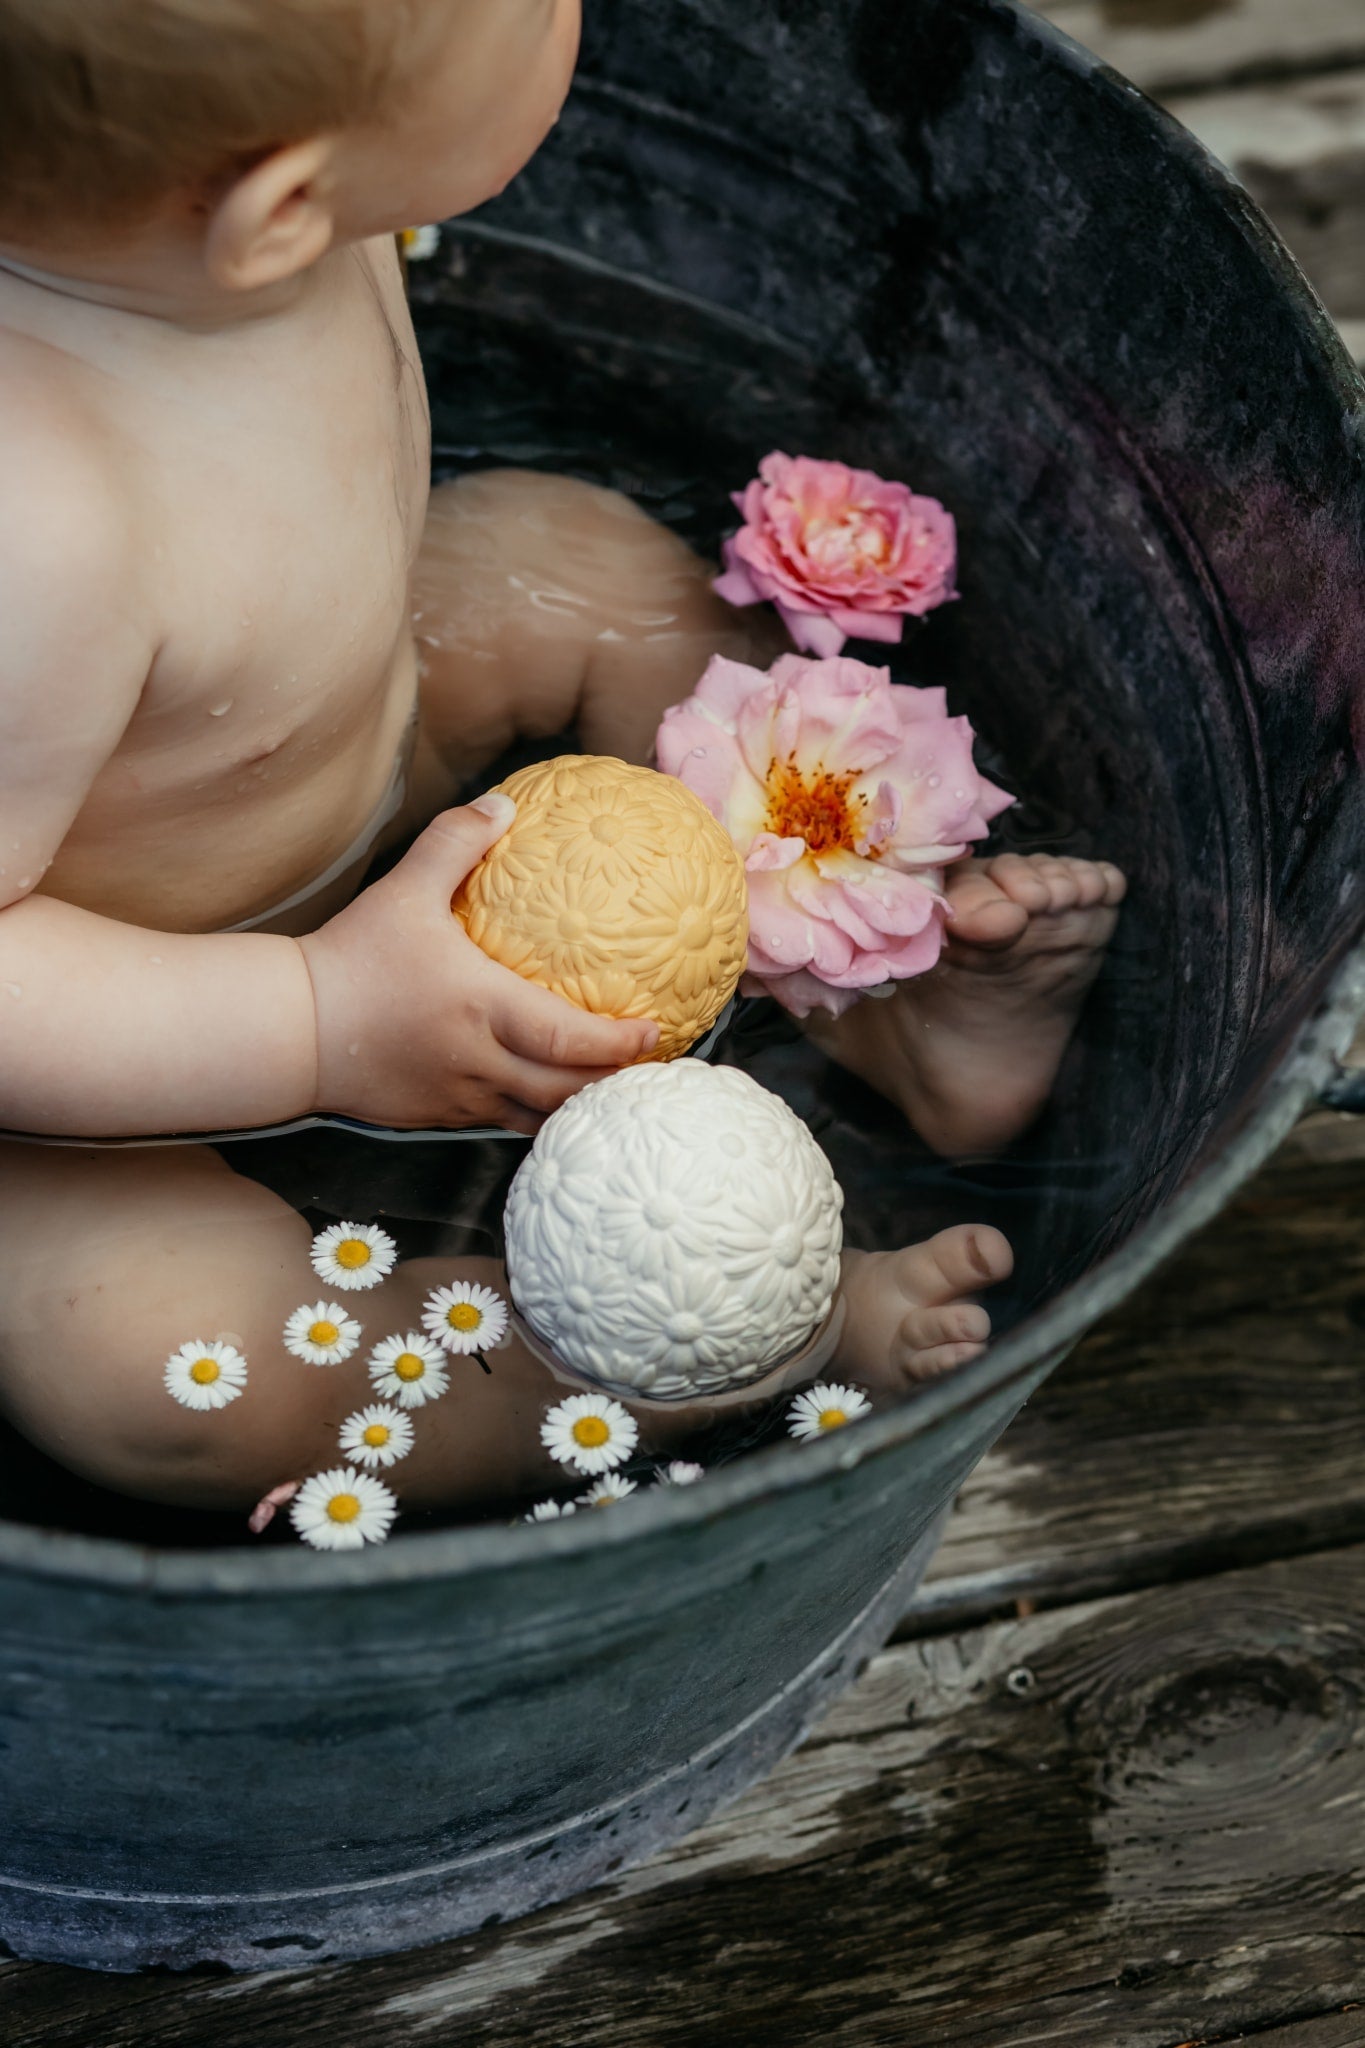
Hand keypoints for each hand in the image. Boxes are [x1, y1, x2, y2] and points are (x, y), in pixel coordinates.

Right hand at [298, 795, 658, 1133]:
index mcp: (482, 1009)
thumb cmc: (352, 957)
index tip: (654, 1031)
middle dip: (613, 1083)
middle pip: (565, 1091)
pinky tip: (548, 1099)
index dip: (618, 1043)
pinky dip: (533, 1114)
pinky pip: (499, 1121)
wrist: (292, 1027)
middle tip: (647, 1065)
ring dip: (577, 1105)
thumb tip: (503, 804)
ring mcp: (458, 1097)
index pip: (569, 1039)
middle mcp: (478, 1061)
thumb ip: (455, 842)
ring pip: (536, 1116)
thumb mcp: (404, 891)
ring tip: (610, 1089)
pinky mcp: (436, 1116)